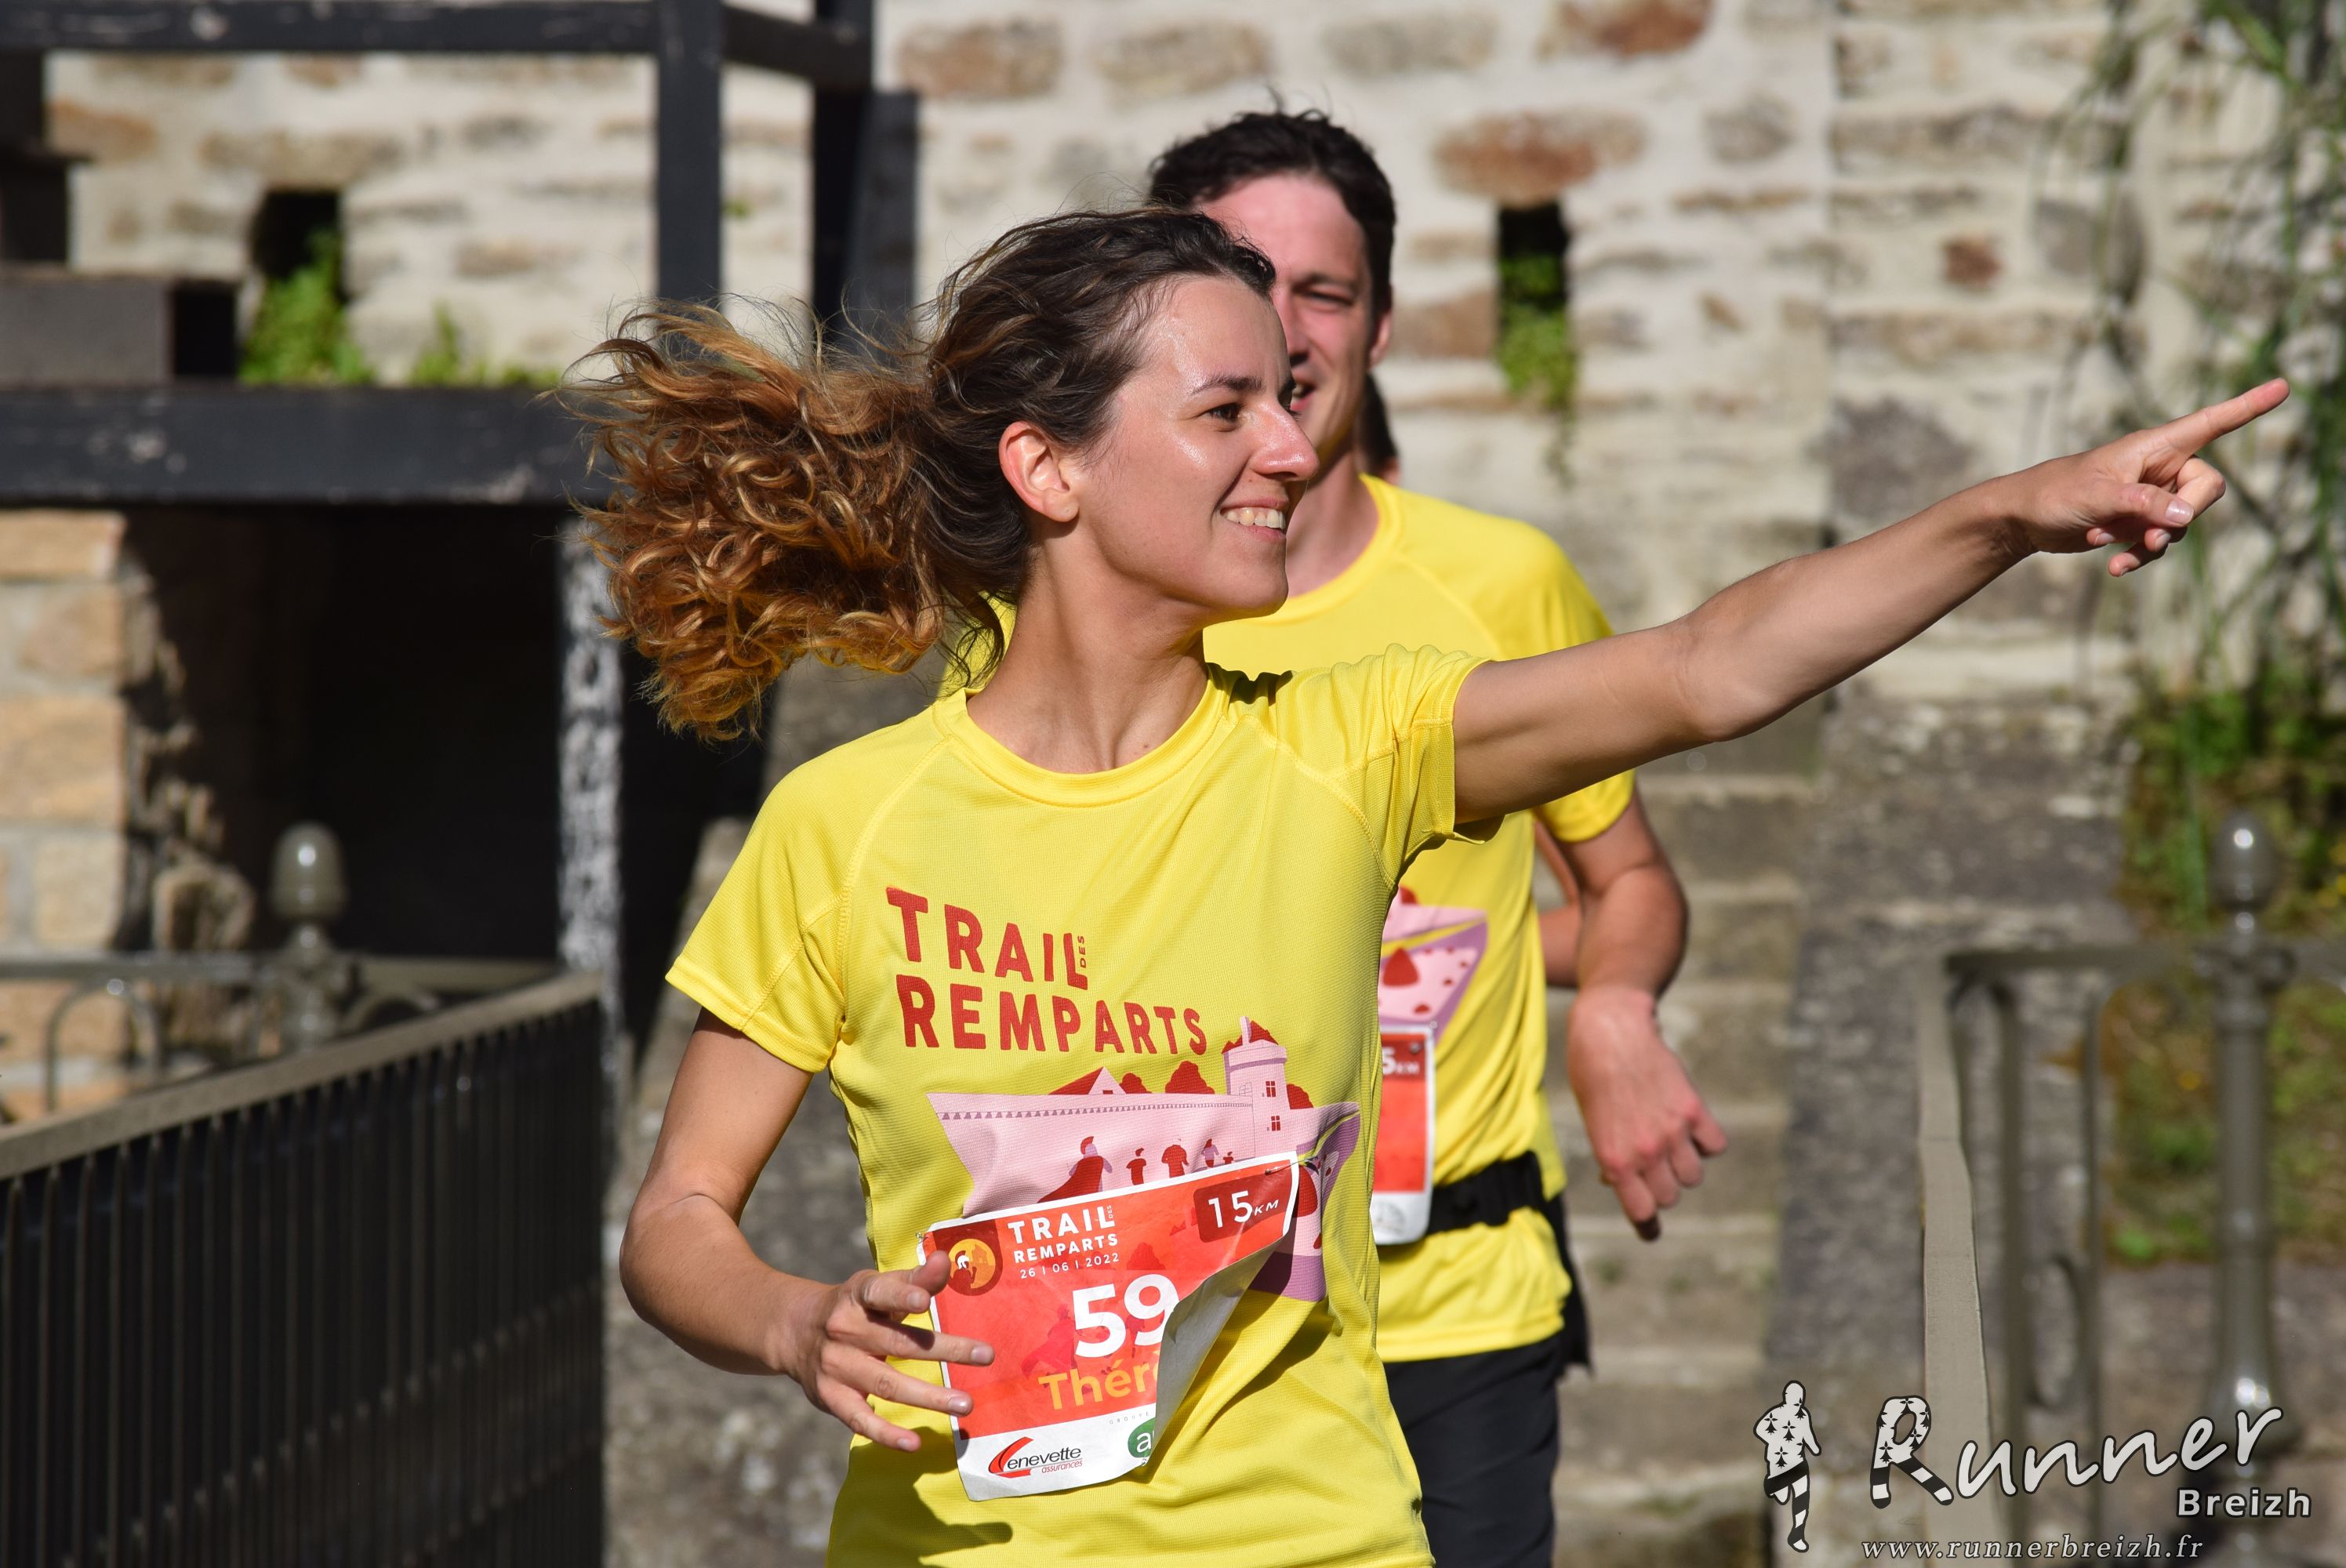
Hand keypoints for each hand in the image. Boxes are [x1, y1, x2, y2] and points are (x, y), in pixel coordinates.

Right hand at [777, 1250, 995, 1451]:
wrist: (794, 1332)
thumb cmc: (855, 1307)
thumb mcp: (877, 1287)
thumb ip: (915, 1279)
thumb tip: (945, 1260)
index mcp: (857, 1296)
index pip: (879, 1292)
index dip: (901, 1295)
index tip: (925, 1300)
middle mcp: (844, 1330)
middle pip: (897, 1342)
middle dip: (943, 1350)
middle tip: (985, 1355)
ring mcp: (836, 1367)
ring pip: (886, 1383)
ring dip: (927, 1397)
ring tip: (965, 1404)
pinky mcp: (831, 1398)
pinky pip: (860, 1420)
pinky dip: (886, 1434)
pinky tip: (914, 1444)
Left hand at [1565, 984, 1726, 1239]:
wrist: (1610, 1030)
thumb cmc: (1591, 1076)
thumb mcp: (1590, 1122)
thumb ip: (1610, 1156)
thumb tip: (1619, 1184)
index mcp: (1613, 1159)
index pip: (1641, 1212)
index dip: (1646, 1224)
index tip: (1650, 1229)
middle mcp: (1644, 1150)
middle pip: (1670, 1196)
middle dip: (1661, 1187)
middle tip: (1652, 1166)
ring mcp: (1672, 1131)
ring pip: (1693, 1176)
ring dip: (1684, 1166)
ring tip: (1668, 1142)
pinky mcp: (1693, 1108)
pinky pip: (1715, 1146)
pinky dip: (1706, 1142)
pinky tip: (1690, 1126)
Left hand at [2005, 378, 2287, 575]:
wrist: (2023, 519)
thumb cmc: (2054, 493)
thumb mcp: (2098, 497)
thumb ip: (2143, 505)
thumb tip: (2186, 517)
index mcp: (2154, 446)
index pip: (2210, 423)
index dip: (2246, 407)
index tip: (2283, 387)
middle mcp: (2159, 468)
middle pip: (2206, 489)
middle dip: (2184, 516)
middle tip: (2152, 535)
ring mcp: (2150, 497)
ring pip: (2183, 522)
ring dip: (2156, 542)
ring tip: (2117, 550)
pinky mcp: (2138, 522)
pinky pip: (2160, 541)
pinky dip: (2141, 555)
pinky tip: (2113, 566)